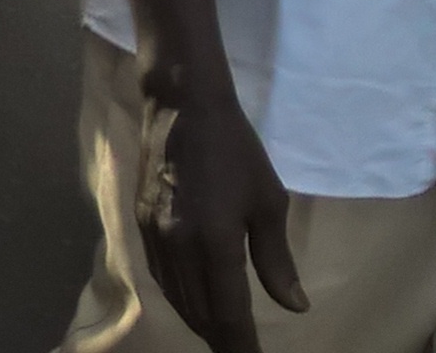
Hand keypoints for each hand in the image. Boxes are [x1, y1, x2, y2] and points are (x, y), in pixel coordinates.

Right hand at [135, 84, 308, 351]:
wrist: (181, 106)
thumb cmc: (236, 150)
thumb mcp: (268, 202)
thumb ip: (277, 259)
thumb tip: (294, 306)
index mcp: (215, 242)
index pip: (228, 312)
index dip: (241, 344)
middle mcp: (178, 246)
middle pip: (199, 312)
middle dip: (222, 338)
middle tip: (242, 350)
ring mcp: (154, 235)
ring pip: (177, 297)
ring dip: (200, 321)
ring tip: (223, 334)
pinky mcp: (141, 223)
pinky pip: (161, 276)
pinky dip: (180, 297)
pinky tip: (194, 299)